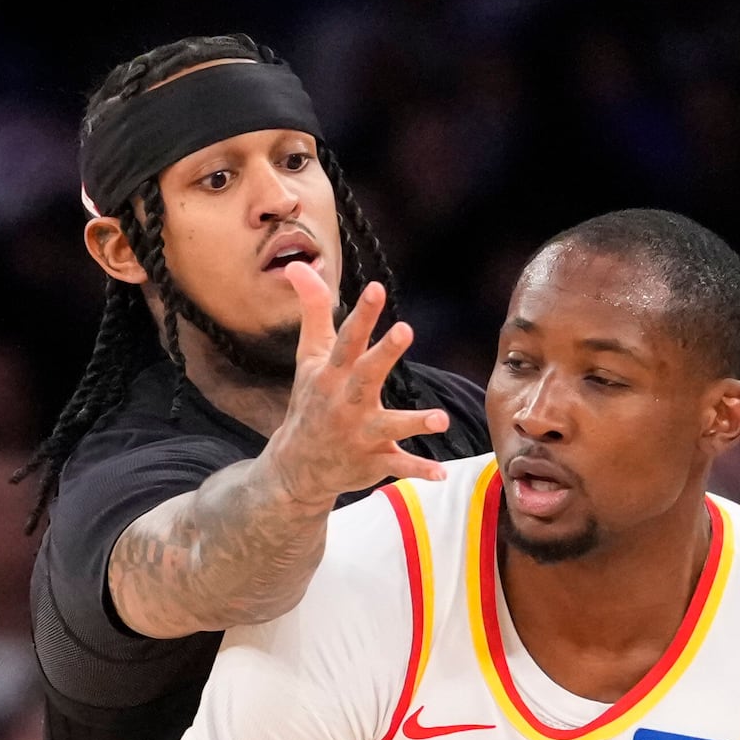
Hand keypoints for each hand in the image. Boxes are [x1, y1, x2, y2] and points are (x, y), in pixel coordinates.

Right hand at [259, 266, 453, 510]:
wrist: (297, 466)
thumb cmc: (311, 400)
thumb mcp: (309, 356)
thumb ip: (314, 310)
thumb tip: (298, 265)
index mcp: (332, 374)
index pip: (347, 339)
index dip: (361, 314)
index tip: (375, 289)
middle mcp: (345, 402)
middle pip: (367, 374)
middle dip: (385, 353)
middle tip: (406, 329)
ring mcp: (359, 434)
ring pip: (389, 426)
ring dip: (414, 422)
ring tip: (440, 419)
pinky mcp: (373, 460)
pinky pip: (398, 466)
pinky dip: (419, 470)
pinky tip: (441, 474)